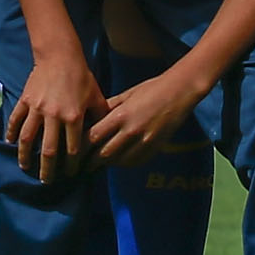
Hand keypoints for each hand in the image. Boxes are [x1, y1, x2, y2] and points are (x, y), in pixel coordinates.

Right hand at [7, 48, 106, 180]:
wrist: (60, 55)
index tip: (71, 174)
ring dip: (26, 156)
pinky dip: (12, 133)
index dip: (72, 165)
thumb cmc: (81, 76)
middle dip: (48, 170)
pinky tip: (11, 143)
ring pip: (28, 138)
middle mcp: (54, 115)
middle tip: (47, 181)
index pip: (73, 149)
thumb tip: (107, 134)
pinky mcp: (26, 100)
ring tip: (26, 168)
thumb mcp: (96, 96)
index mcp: (74, 116)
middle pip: (49, 150)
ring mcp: (37, 108)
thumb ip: (101, 116)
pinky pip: (16, 120)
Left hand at [90, 67, 208, 164]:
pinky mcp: (156, 147)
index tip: (75, 151)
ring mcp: (145, 141)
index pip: (94, 137)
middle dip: (91, 161)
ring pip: (120, 161)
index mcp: (121, 115)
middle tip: (82, 165)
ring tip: (98, 165)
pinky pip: (136, 161)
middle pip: (104, 153)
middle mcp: (131, 131)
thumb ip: (109, 107)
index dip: (82, 147)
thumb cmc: (151, 89)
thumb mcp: (127, 94)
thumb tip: (94, 118)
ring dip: (107, 164)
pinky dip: (125, 163)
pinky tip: (119, 161)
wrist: (179, 92)